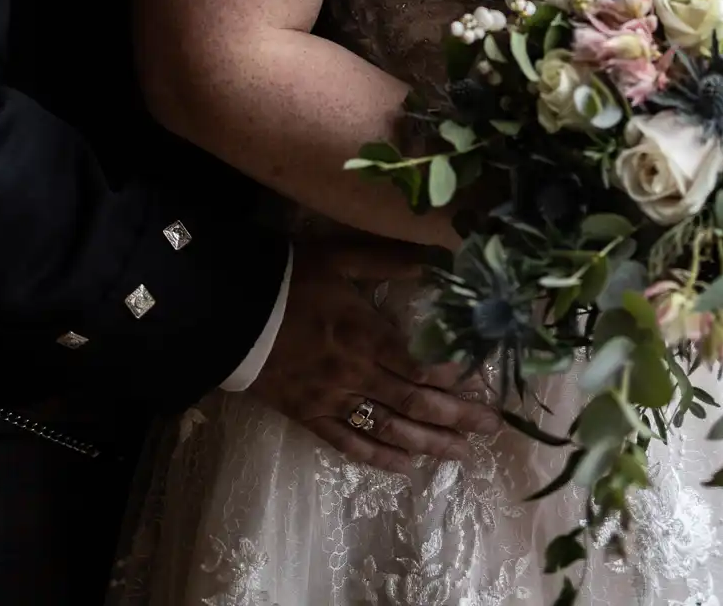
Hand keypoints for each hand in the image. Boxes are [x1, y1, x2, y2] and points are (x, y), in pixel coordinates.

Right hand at [248, 238, 500, 474]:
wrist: (231, 312)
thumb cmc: (290, 279)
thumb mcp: (340, 257)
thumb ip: (388, 260)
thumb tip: (434, 256)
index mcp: (366, 334)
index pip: (420, 365)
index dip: (453, 378)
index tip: (482, 383)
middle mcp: (356, 374)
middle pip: (415, 403)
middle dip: (457, 417)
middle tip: (491, 428)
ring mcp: (333, 401)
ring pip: (389, 430)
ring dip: (429, 443)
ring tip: (462, 454)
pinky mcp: (310, 417)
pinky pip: (349, 445)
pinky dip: (380, 458)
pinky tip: (406, 467)